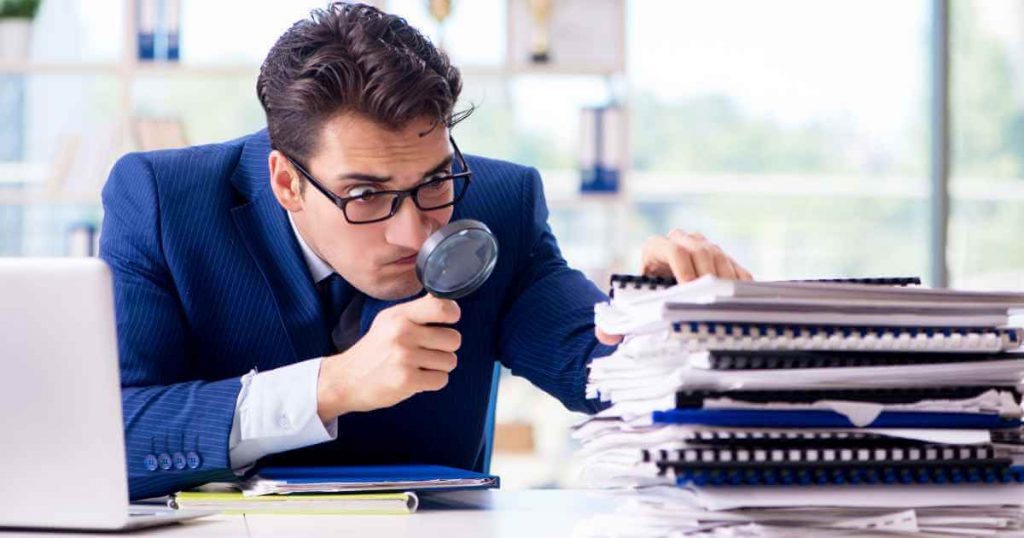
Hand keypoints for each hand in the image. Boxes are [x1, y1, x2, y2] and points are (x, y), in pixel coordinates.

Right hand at [316, 295, 460, 421]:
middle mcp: (402, 333)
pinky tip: (416, 378)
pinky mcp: (407, 380)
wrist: (346, 379)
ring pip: (450, 361)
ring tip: (418, 366)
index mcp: (400, 316)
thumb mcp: (390, 320)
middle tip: (427, 352)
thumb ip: (418, 310)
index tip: (447, 322)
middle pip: (454, 339)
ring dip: (439, 367)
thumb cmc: (375, 350)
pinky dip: (432, 382)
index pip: (442, 307)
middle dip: (446, 348)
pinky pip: (441, 380)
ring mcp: (404, 357)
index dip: (452, 315)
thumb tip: (444, 298)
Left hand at [596, 229, 752, 345]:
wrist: (661, 292)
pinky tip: (741, 299)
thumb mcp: (630, 307)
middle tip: (712, 296)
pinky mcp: (722, 259)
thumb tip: (605, 335)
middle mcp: (681, 240)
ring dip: (725, 276)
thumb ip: (615, 322)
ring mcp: (704, 246)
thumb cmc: (645, 299)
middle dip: (707, 272)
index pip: (672, 249)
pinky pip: (735, 266)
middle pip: (700, 249)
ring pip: (719, 254)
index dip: (682, 266)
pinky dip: (740, 281)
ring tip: (727, 300)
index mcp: (656, 247)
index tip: (690, 287)